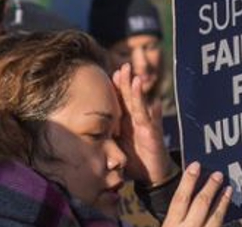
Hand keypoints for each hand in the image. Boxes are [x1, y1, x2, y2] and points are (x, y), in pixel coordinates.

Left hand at [115, 63, 173, 185]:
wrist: (151, 175)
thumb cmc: (133, 159)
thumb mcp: (115, 145)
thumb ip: (105, 136)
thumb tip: (85, 132)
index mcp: (126, 121)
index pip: (120, 101)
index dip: (116, 87)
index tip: (110, 73)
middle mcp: (136, 120)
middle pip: (130, 98)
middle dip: (127, 82)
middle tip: (123, 66)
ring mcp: (146, 127)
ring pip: (141, 107)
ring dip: (139, 94)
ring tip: (136, 80)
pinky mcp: (153, 137)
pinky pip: (153, 124)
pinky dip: (155, 114)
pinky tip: (156, 104)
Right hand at [162, 162, 229, 226]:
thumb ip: (174, 220)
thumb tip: (184, 201)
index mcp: (171, 225)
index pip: (180, 199)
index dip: (188, 181)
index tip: (195, 165)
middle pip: (201, 204)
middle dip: (210, 187)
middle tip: (218, 174)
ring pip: (215, 217)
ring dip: (223, 201)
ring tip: (228, 189)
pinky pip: (221, 225)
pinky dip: (225, 215)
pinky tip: (228, 210)